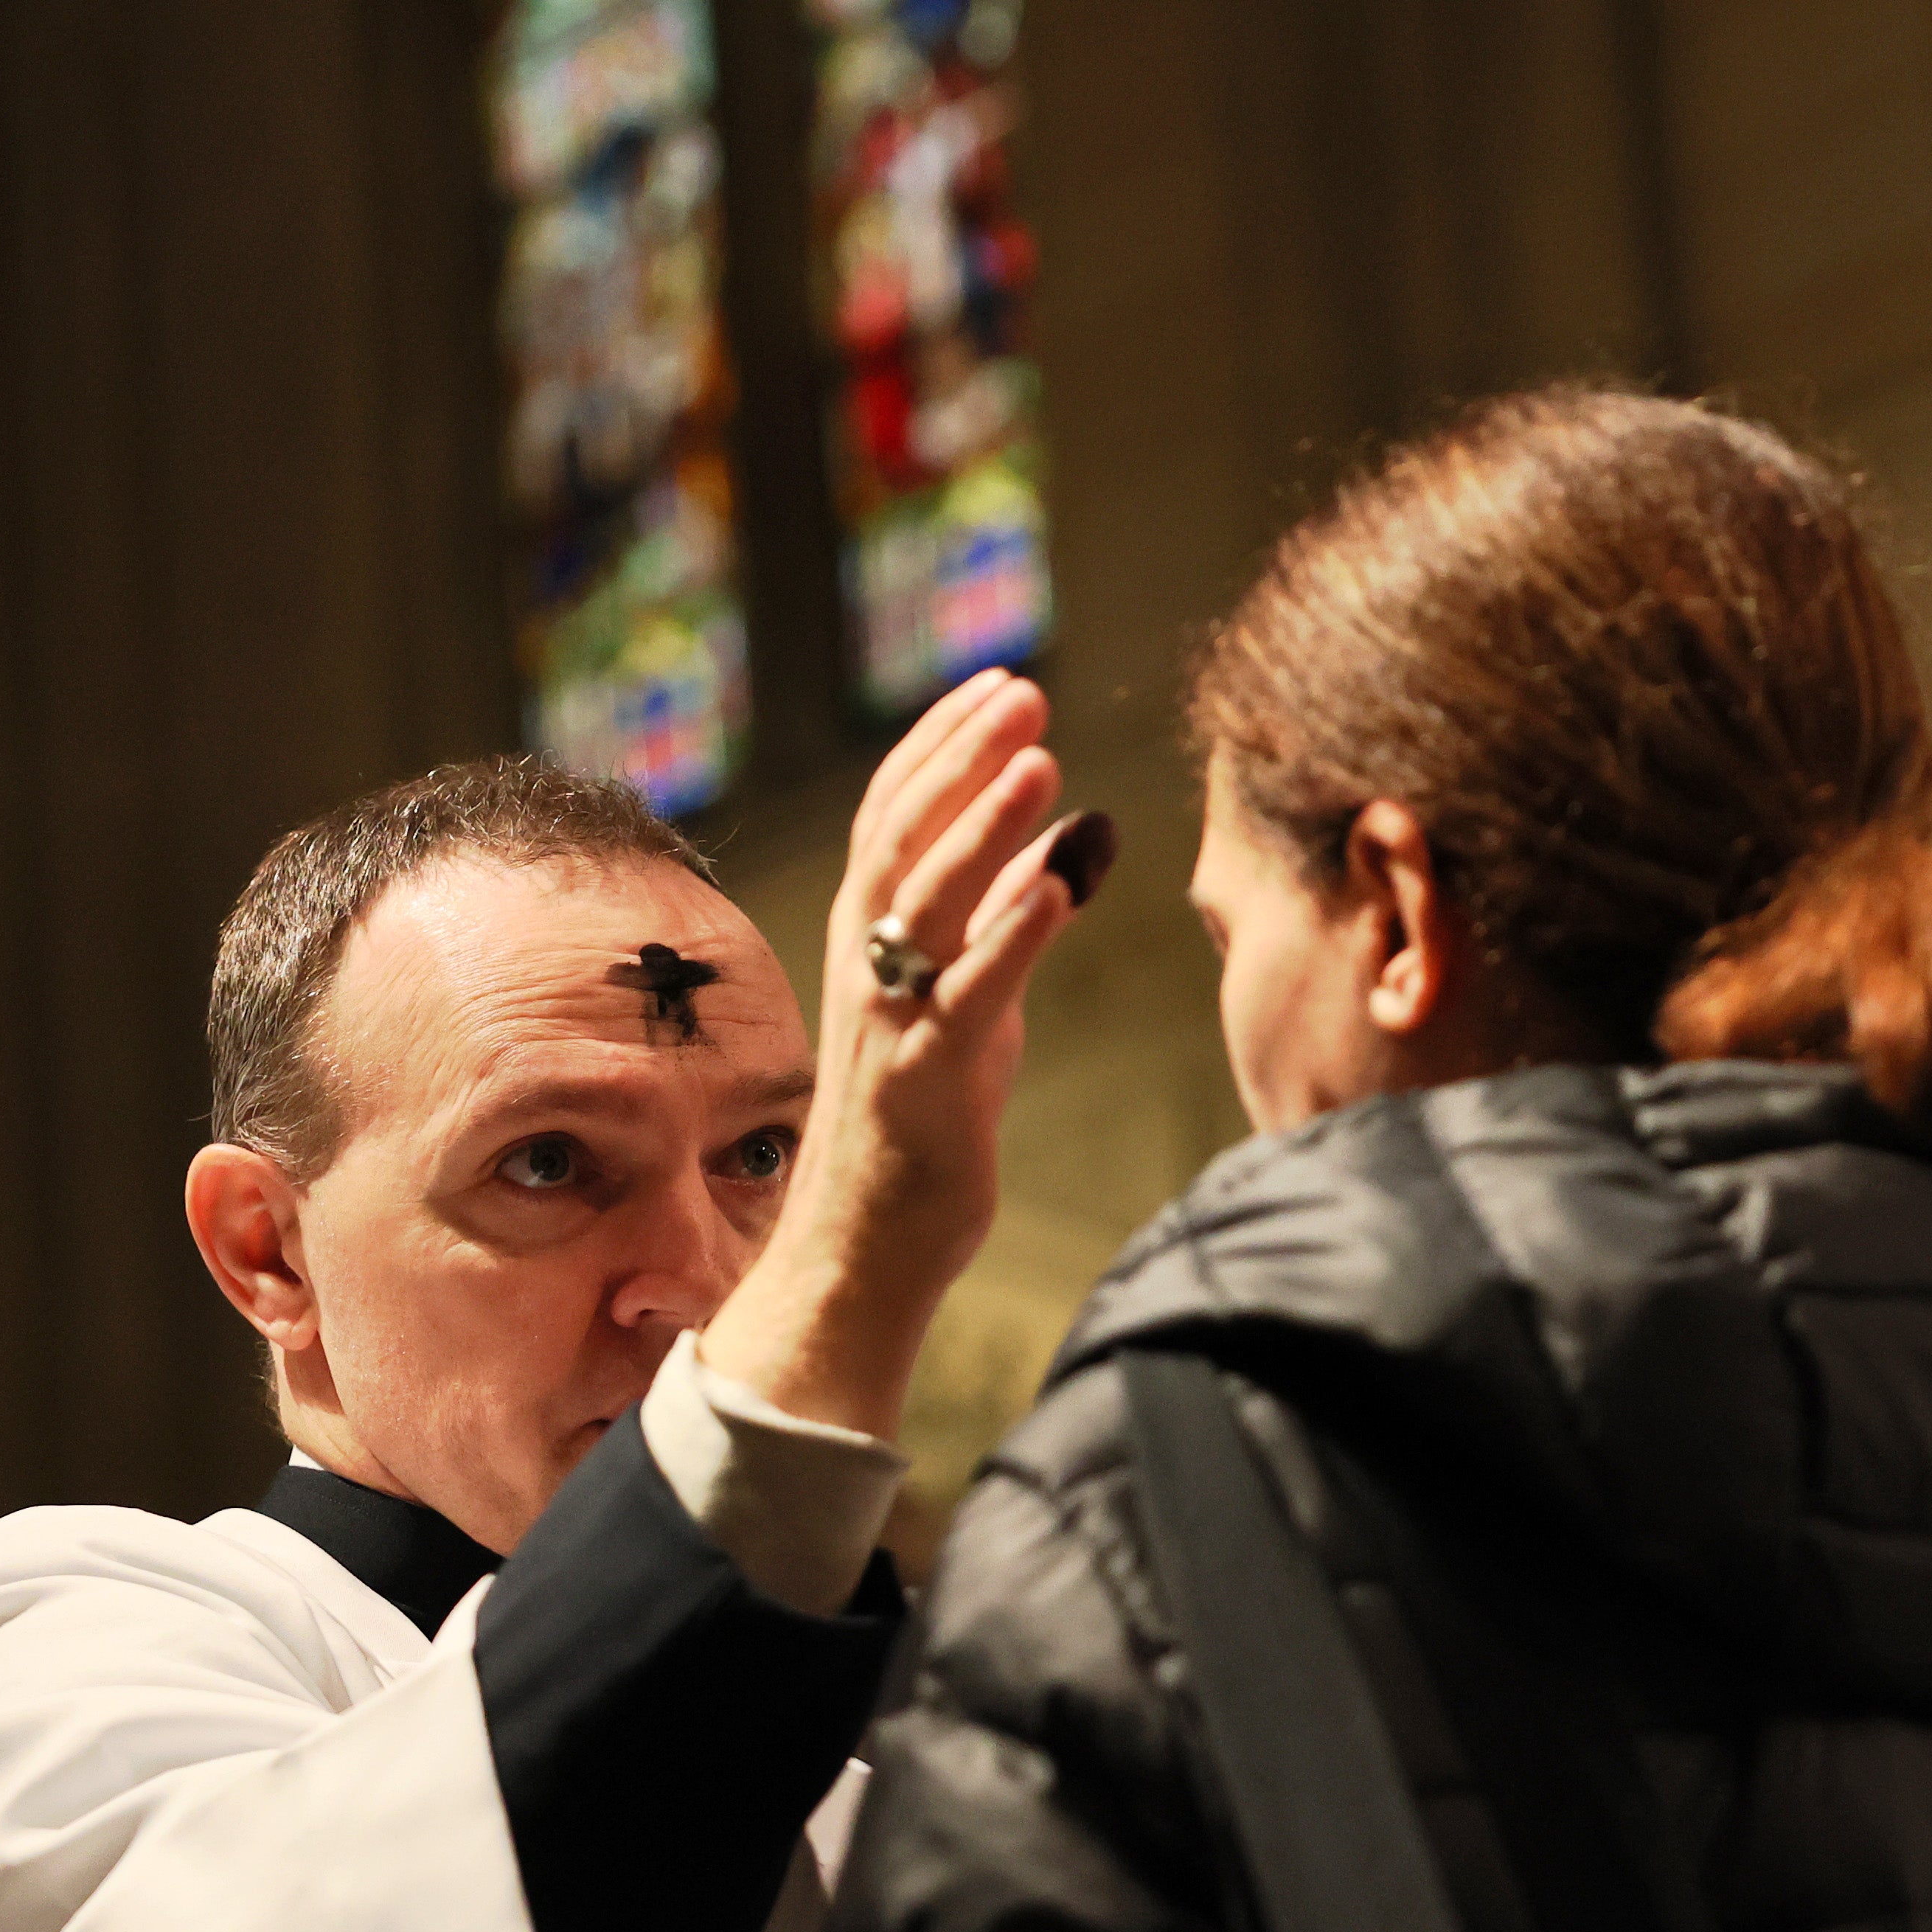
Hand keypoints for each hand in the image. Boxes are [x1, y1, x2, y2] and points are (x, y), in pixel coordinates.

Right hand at [700, 672, 1091, 1441]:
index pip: (896, 817)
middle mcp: (866, 967)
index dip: (943, 746)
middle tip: (1022, 694)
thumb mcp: (976, 1000)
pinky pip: (966, 999)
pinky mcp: (925, 1085)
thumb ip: (1005, 921)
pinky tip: (1060, 887)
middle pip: (901, 838)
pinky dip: (1011, 938)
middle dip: (960, 759)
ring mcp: (890, 1023)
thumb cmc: (927, 1118)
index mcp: (872, 940)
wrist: (870, 1246)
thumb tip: (1065, 843)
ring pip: (923, 905)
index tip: (1000, 685)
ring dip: (982, 829)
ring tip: (1040, 762)